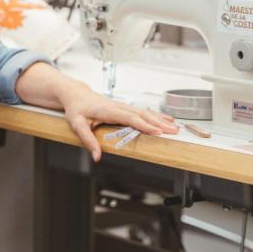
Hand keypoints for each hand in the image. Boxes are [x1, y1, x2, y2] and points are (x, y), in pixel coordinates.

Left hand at [61, 87, 178, 161]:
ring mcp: (123, 106)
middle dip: (159, 123)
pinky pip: (142, 112)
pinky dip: (156, 116)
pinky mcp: (125, 107)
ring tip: (175, 127)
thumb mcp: (77, 125)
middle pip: (142, 115)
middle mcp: (118, 106)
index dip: (144, 125)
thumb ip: (88, 140)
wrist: (77, 95)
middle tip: (174, 131)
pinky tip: (166, 119)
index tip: (157, 132)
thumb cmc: (77, 109)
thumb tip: (97, 156)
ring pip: (145, 112)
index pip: (130, 118)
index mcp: (109, 111)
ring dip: (160, 119)